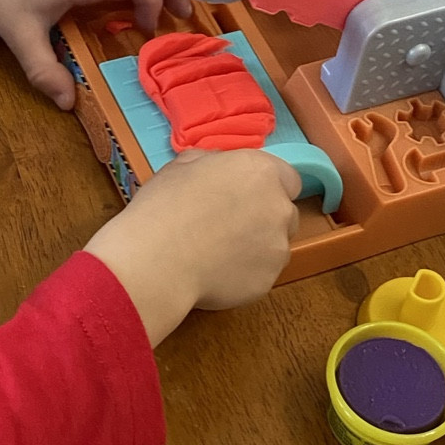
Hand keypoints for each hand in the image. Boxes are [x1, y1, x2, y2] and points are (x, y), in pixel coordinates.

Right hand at [83, 149, 299, 345]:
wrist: (156, 260)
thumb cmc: (164, 206)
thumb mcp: (183, 166)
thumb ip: (213, 162)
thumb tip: (217, 167)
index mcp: (260, 172)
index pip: (288, 178)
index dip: (266, 188)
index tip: (244, 197)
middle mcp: (279, 208)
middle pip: (285, 213)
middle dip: (264, 219)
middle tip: (228, 227)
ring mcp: (277, 248)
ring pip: (275, 246)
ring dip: (255, 248)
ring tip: (216, 255)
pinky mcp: (268, 281)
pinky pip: (261, 275)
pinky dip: (244, 274)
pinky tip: (214, 274)